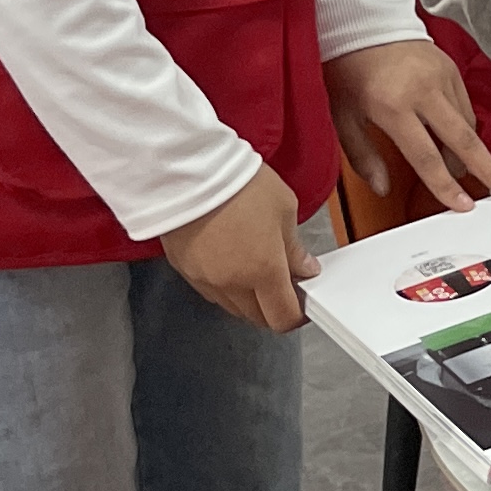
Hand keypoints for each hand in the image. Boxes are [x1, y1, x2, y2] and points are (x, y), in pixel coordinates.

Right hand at [162, 167, 314, 331]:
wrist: (189, 172)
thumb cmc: (239, 184)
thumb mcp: (284, 209)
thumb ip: (295, 248)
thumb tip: (305, 268)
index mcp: (264, 270)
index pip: (283, 317)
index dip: (296, 315)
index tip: (302, 303)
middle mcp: (233, 283)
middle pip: (258, 318)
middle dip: (274, 308)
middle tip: (283, 284)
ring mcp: (206, 280)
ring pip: (233, 308)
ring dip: (249, 300)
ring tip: (257, 271)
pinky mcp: (186, 271)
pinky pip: (211, 292)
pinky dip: (226, 288)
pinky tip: (232, 265)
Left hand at [329, 38, 490, 216]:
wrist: (364, 24)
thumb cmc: (349, 69)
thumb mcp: (342, 115)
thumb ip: (362, 155)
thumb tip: (381, 187)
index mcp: (393, 106)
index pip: (425, 156)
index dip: (444, 185)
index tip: (461, 205)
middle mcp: (424, 91)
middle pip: (464, 140)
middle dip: (488, 170)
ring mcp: (442, 78)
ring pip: (468, 123)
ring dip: (473, 152)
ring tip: (475, 171)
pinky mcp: (451, 69)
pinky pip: (465, 105)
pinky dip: (466, 127)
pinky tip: (460, 141)